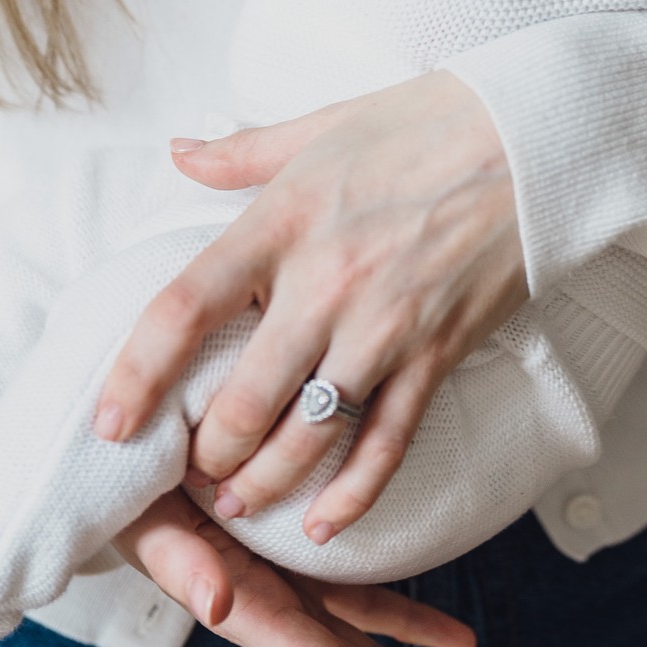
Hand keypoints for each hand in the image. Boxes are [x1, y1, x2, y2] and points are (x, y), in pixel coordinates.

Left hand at [93, 71, 527, 548]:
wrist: (536, 134)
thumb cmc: (426, 121)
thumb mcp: (323, 125)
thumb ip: (242, 152)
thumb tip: (176, 153)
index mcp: (283, 221)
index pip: (183, 308)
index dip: (135, 374)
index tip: (110, 422)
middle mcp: (325, 282)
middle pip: (240, 400)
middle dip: (205, 453)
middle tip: (189, 471)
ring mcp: (385, 325)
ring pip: (305, 437)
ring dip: (262, 484)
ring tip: (237, 504)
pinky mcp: (439, 351)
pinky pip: (386, 443)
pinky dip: (352, 496)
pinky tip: (323, 525)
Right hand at [112, 489, 508, 646]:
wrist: (114, 455)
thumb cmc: (125, 486)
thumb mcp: (146, 519)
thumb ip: (180, 565)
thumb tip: (218, 606)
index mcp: (246, 609)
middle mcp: (272, 611)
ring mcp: (288, 588)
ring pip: (368, 645)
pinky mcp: (297, 557)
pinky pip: (359, 600)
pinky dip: (407, 620)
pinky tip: (455, 637)